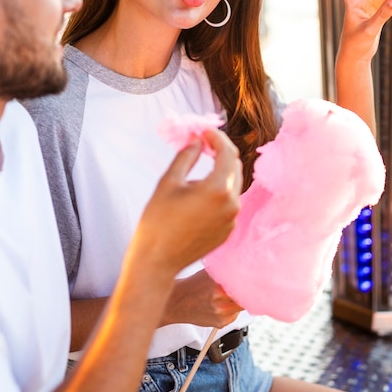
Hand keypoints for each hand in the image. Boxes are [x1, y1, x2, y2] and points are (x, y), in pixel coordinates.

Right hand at [133, 128, 241, 277]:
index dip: (217, 137)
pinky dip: (219, 191)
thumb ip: (186, 156)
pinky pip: (229, 203)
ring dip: (220, 171)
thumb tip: (196, 140)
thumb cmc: (157, 220)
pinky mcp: (228, 230)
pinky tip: (200, 193)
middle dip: (221, 152)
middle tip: (203, 143)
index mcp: (217, 189)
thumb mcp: (168, 182)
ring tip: (199, 167)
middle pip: (234, 167)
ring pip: (233, 185)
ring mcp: (232, 219)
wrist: (157, 261)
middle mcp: (231, 204)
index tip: (204, 131)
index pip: (227, 152)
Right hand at [161, 269, 242, 327]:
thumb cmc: (191, 286)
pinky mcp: (220, 322)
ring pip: (241, 306)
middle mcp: (219, 298)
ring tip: (228, 296)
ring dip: (239, 300)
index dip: (250, 280)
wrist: (176, 303)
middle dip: (246, 290)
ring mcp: (220, 312)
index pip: (243, 282)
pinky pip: (234, 315)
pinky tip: (221, 305)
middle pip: (245, 295)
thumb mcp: (207, 273)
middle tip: (246, 285)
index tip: (255, 278)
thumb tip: (242, 265)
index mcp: (217, 283)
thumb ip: (224, 271)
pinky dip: (232, 310)